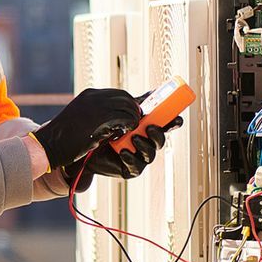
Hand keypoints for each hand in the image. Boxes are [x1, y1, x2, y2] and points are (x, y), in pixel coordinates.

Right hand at [34, 88, 141, 170]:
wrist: (48, 145)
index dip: (128, 103)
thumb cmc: (63, 137)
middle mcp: (94, 97)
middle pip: (126, 97)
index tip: (133, 113)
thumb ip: (98, 115)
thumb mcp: (80, 119)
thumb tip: (116, 120)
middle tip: (135, 121)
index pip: (118, 93)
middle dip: (134, 109)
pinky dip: (130, 125)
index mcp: (89, 95)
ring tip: (129, 128)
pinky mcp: (101, 119)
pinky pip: (126, 118)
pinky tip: (124, 133)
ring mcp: (97, 106)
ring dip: (133, 117)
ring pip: (128, 106)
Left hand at [66, 115, 181, 183]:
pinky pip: (137, 166)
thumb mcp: (120, 113)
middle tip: (150, 127)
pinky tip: (123, 152)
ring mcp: (139, 157)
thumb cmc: (103, 129)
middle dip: (158, 134)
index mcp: (146, 129)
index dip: (173, 123)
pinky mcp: (130, 169)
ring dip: (145, 145)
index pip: (164, 126)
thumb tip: (153, 92)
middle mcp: (145, 143)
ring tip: (134, 138)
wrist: (83, 146)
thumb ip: (137, 105)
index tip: (177, 119)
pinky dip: (131, 158)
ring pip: (151, 154)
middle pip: (160, 140)